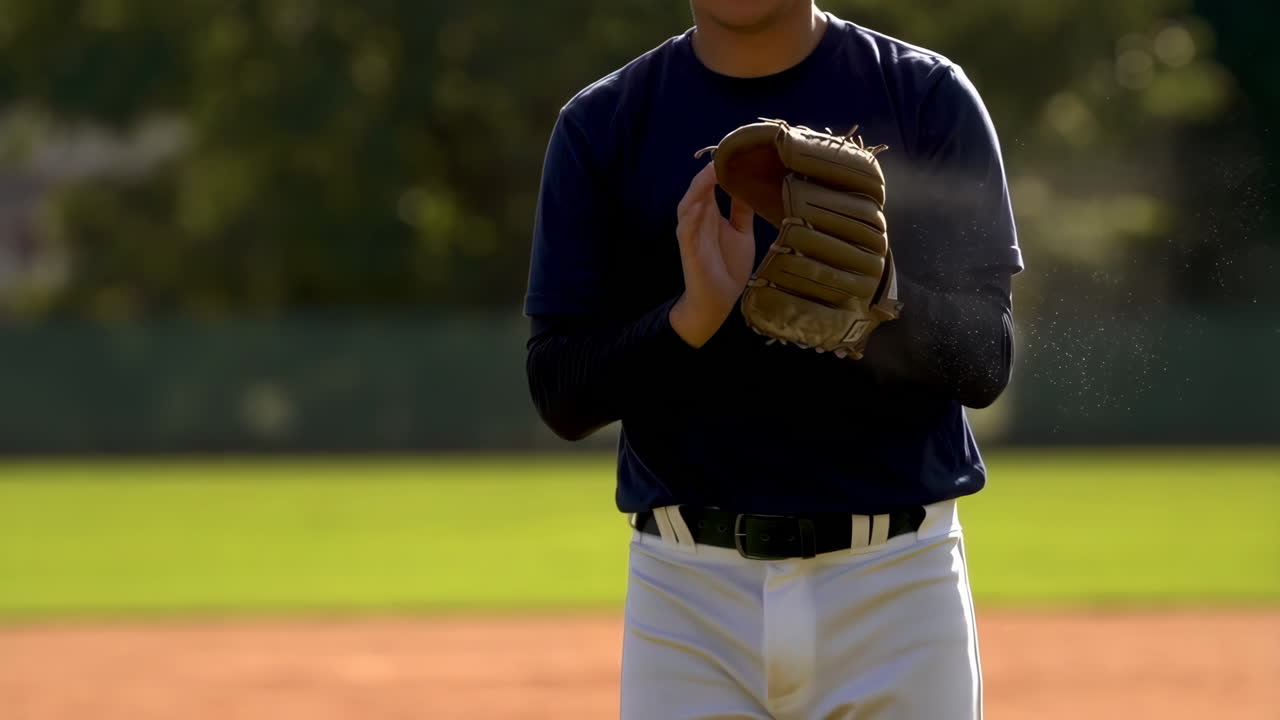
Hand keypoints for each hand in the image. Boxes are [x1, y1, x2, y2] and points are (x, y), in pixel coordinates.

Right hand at [669, 163, 755, 347]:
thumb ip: (742, 209)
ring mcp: (691, 232)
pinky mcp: (688, 247)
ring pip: (689, 203)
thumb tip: (747, 184)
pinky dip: (691, 213)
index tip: (733, 149)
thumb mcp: (741, 232)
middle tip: (723, 151)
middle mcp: (698, 218)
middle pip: (699, 188)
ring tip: (711, 170)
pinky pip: (685, 226)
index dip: (718, 167)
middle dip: (708, 171)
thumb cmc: (729, 266)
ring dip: (698, 186)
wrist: (719, 299)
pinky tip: (699, 201)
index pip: (710, 184)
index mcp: (710, 213)